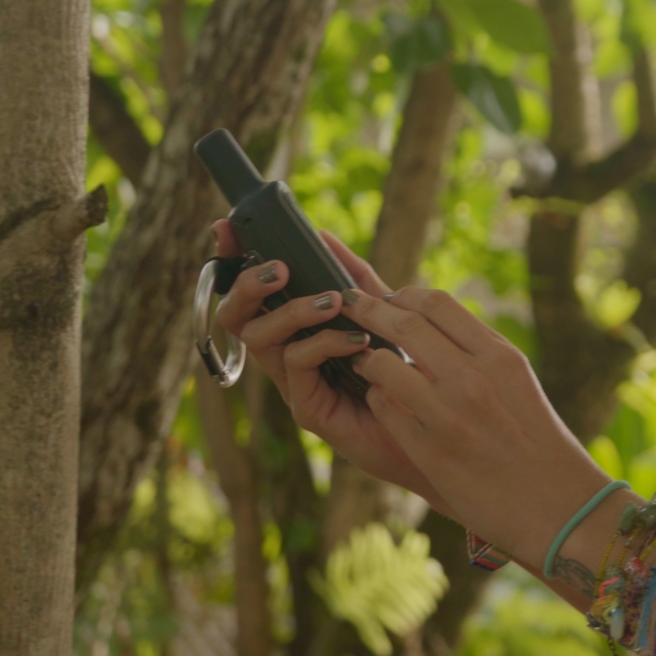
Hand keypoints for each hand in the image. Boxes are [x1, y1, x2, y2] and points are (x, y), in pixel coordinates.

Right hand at [209, 221, 454, 517]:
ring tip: (332, 301)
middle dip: (248, 284)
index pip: (249, 291)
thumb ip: (353, 277)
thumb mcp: (379, 313)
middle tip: (280, 269)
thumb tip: (322, 234)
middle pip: (235, 315)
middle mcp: (283, 354)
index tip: (225, 229)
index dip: (229, 259)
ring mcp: (291, 383)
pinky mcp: (307, 408)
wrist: (430, 426)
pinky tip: (359, 341)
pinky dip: (324, 343)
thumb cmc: (401, 370)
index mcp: (294, 328)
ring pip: (258, 338)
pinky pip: (296, 365)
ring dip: (292, 311)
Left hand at [338, 286, 619, 567]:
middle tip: (352, 306)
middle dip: (369, 310)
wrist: (558, 505)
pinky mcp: (431, 452)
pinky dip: (377, 399)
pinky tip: (381, 402)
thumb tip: (434, 323)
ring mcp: (449, 415)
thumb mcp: (518, 381)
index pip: (437, 303)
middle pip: (405, 323)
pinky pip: (384, 409)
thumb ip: (478, 350)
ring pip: (383, 363)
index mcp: (498, 356)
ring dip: (367, 359)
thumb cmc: (537, 441)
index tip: (389, 298)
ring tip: (363, 362)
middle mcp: (473, 379)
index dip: (403, 295)